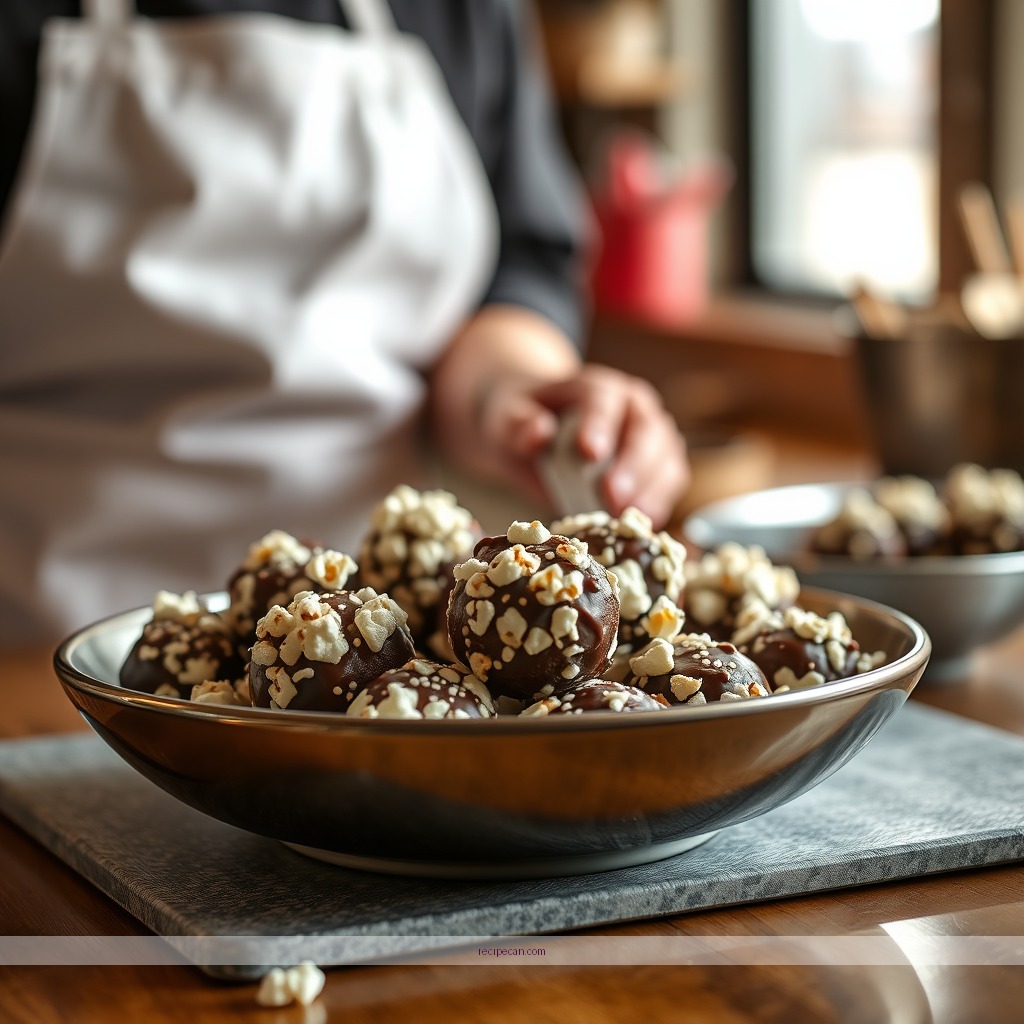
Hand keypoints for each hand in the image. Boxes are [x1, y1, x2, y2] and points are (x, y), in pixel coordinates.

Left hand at [483, 365, 689, 527]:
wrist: (537, 431)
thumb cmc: (524, 422)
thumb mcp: (506, 418)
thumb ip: (517, 423)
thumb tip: (538, 433)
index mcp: (597, 388)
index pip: (603, 400)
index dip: (598, 425)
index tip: (589, 453)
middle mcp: (633, 408)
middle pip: (648, 430)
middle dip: (634, 466)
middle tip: (613, 497)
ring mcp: (652, 438)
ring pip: (667, 460)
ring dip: (652, 491)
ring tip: (626, 517)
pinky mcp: (658, 468)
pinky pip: (669, 486)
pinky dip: (658, 505)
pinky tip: (638, 527)